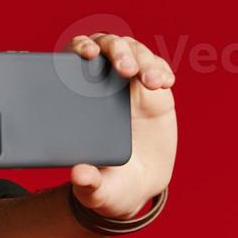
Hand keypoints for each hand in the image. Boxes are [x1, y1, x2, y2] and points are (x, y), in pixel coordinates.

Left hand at [67, 33, 176, 219]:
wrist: (135, 185)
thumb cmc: (106, 183)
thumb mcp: (94, 189)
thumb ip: (87, 183)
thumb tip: (78, 174)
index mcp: (76, 101)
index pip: (72, 61)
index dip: (79, 48)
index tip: (86, 54)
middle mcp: (101, 86)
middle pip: (106, 48)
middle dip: (116, 50)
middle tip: (125, 69)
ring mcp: (128, 86)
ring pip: (134, 54)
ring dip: (143, 60)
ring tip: (153, 83)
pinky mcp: (154, 92)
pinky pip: (157, 69)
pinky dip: (161, 70)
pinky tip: (164, 83)